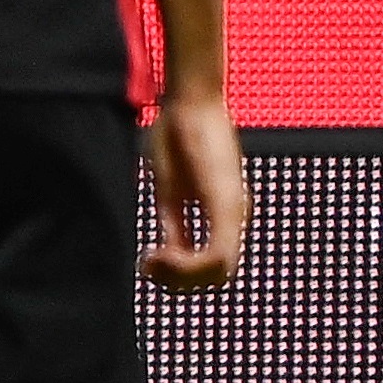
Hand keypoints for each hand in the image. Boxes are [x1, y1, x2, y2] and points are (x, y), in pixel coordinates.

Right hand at [140, 91, 249, 289]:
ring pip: (221, 272)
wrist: (189, 100)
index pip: (214, 268)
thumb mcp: (170, 192)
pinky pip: (218, 254)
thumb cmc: (178, 136)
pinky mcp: (225, 200)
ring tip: (152, 259)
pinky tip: (157, 252)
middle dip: (180, 281)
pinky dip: (187, 264)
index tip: (149, 260)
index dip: (181, 277)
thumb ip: (176, 227)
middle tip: (148, 263)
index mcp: (224, 214)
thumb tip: (170, 257)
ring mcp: (233, 209)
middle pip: (218, 278)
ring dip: (182, 276)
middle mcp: (234, 215)